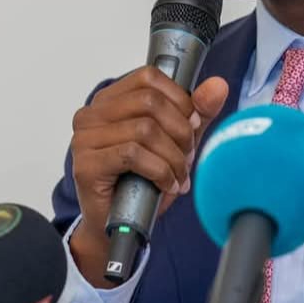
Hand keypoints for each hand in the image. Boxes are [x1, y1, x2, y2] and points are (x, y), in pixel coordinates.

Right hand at [67, 67, 229, 286]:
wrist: (117, 224)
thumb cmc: (143, 178)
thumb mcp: (176, 139)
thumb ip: (197, 111)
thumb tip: (219, 85)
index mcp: (111, 99)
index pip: (149, 77)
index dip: (179, 98)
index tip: (193, 123)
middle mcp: (92, 113)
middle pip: (150, 103)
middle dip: (180, 130)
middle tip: (188, 155)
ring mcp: (84, 139)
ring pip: (144, 130)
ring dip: (172, 156)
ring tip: (179, 174)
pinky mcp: (86, 165)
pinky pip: (133, 155)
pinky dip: (160, 170)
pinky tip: (167, 184)